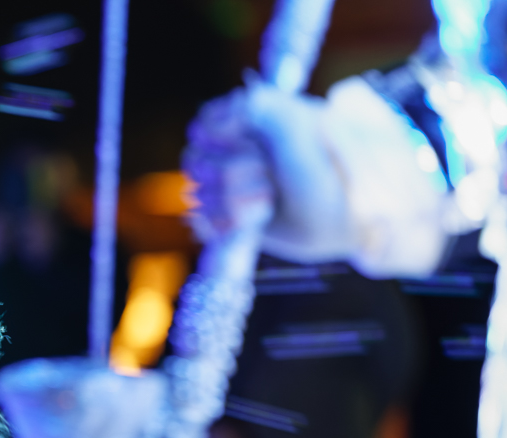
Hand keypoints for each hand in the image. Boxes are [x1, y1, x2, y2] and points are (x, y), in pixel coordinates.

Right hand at [184, 78, 352, 261]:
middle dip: (230, 172)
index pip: (203, 125)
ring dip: (234, 199)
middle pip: (196, 161)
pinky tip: (253, 220)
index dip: (216, 135)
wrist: (349, 214)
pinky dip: (226, 223)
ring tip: (269, 201)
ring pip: (201, 194)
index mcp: (251, 125)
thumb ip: (252, 104)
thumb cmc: (328, 164)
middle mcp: (238, 155)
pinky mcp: (236, 222)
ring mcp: (235, 190)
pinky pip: (204, 223)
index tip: (245, 140)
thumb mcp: (294, 121)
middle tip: (267, 175)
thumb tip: (210, 123)